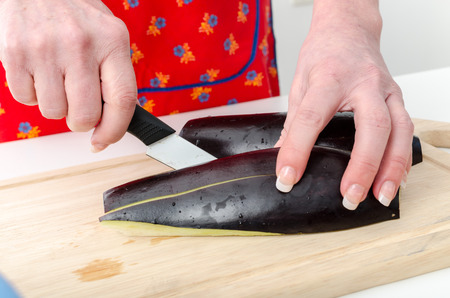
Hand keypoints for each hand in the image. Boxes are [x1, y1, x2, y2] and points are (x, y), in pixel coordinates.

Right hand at [0, 0, 136, 150]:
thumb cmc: (75, 14)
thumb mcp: (108, 34)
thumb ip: (115, 75)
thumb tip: (113, 120)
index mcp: (112, 40)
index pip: (122, 100)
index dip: (114, 130)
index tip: (104, 141)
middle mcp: (80, 45)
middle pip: (84, 115)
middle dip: (81, 121)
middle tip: (78, 106)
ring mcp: (46, 49)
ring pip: (53, 112)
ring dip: (56, 106)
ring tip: (57, 79)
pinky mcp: (16, 53)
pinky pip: (26, 100)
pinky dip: (33, 94)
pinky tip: (39, 72)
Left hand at [275, 1, 413, 209]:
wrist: (348, 31)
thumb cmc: (323, 54)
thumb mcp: (300, 83)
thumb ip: (294, 122)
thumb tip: (282, 156)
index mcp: (330, 79)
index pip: (311, 118)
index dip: (297, 151)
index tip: (286, 178)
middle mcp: (364, 84)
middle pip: (373, 127)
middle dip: (363, 167)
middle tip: (349, 196)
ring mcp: (386, 90)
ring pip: (399, 131)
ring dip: (391, 169)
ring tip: (379, 197)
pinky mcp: (397, 98)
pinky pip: (406, 130)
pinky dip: (402, 158)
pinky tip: (394, 180)